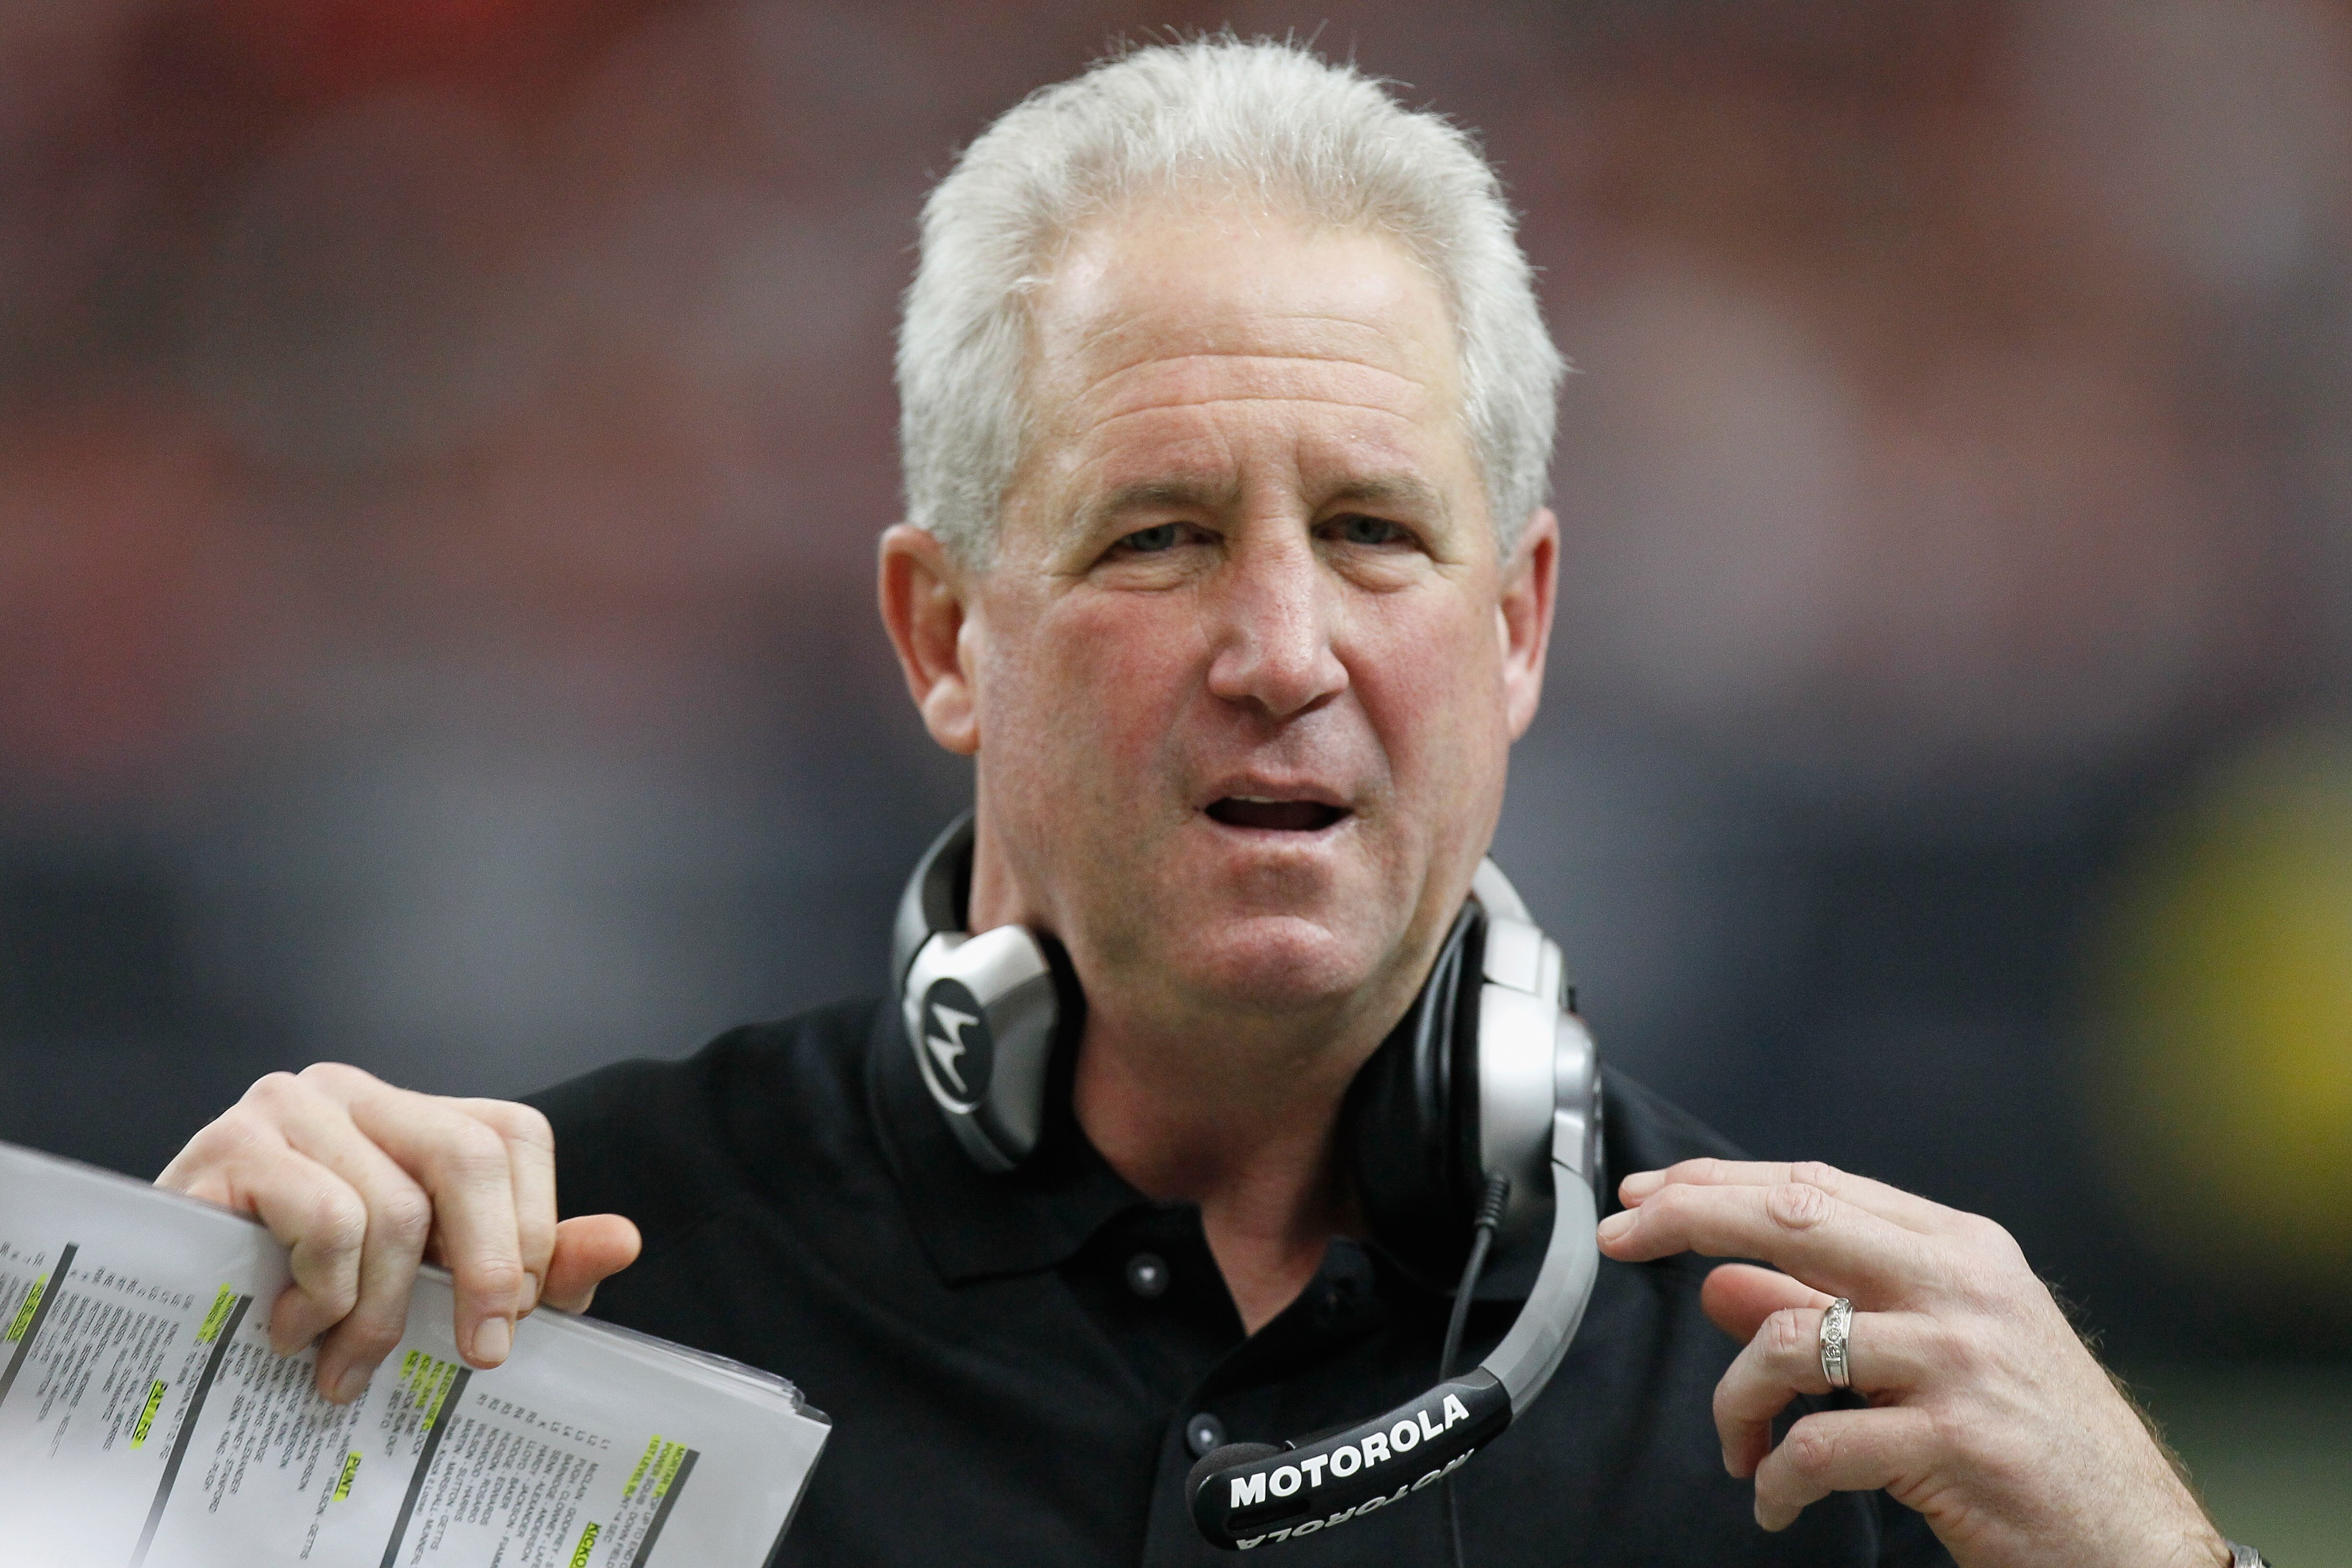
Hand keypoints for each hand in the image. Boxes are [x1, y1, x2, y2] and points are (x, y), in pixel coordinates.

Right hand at [159, 1064, 640, 1403]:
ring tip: (343, 1360)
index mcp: (413, 1112)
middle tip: (477, 1354)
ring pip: (397, 1209)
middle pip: (471, 1155)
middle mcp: (356, 1090)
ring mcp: (291, 1106)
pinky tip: (291, 1327)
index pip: (515, 1137)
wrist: (166, 1307)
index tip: (513, 1316)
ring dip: (379, 1312)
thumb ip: (535, 1264)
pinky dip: (322, 1295)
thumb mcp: (431, 1284)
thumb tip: (625, 1242)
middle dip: (491, 1270)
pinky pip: (328, 1219)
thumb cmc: (306, 1294)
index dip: (531, 1231)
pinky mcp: (235, 1145)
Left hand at [1596, 1160, 2228, 1567]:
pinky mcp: (1955, 1441)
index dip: (1717, 1184)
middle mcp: (1961, 1287)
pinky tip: (1775, 1499)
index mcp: (1958, 1250)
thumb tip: (1719, 1280)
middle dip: (1689, 1218)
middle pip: (1792, 1218)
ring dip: (1733, 1401)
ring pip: (1786, 1338)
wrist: (2135, 1542)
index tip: (1646, 1196)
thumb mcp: (1931, 1353)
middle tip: (1621, 1237)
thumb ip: (1823, 1306)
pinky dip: (1775, 1478)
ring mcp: (1960, 1360)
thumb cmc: (2037, 1442)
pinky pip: (1817, 1445)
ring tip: (1739, 1447)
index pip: (1813, 1186)